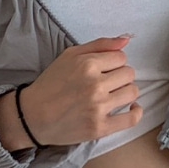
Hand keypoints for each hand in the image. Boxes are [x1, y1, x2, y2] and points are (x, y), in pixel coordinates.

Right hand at [21, 36, 142, 145]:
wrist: (32, 116)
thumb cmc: (50, 84)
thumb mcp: (69, 56)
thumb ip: (99, 45)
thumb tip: (126, 40)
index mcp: (87, 65)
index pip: (121, 58)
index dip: (114, 63)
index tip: (104, 70)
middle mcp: (94, 85)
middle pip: (129, 74)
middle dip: (120, 76)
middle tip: (107, 83)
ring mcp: (98, 108)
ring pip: (133, 92)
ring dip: (126, 92)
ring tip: (114, 95)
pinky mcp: (100, 128)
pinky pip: (131, 119)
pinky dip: (136, 112)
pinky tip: (132, 108)